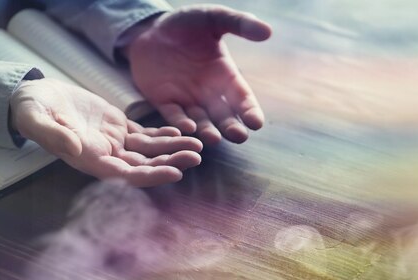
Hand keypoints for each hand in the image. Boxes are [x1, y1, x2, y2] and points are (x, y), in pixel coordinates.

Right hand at [10, 79, 202, 186]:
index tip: (176, 174)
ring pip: (149, 151)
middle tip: (196, 156)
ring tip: (198, 144)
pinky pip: (145, 135)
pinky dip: (163, 135)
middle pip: (144, 165)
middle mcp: (106, 155)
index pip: (125, 175)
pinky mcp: (119, 127)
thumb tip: (74, 149)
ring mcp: (115, 142)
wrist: (37, 96)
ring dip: (173, 149)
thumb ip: (54, 135)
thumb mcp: (35, 119)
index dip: (151, 176)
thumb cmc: (32, 110)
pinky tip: (180, 132)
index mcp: (89, 159)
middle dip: (171, 162)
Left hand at [123, 5, 271, 143]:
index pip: (242, 98)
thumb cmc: (187, 24)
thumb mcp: (213, 18)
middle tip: (239, 136)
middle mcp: (209, 93)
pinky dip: (180, 124)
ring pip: (201, 121)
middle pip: (224, 116)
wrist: (150, 28)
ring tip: (214, 139)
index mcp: (225, 76)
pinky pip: (173, 116)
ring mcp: (187, 99)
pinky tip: (187, 128)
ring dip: (207, 131)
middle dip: (232, 127)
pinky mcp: (164, 101)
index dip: (250, 111)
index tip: (256, 123)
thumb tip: (268, 31)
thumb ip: (238, 23)